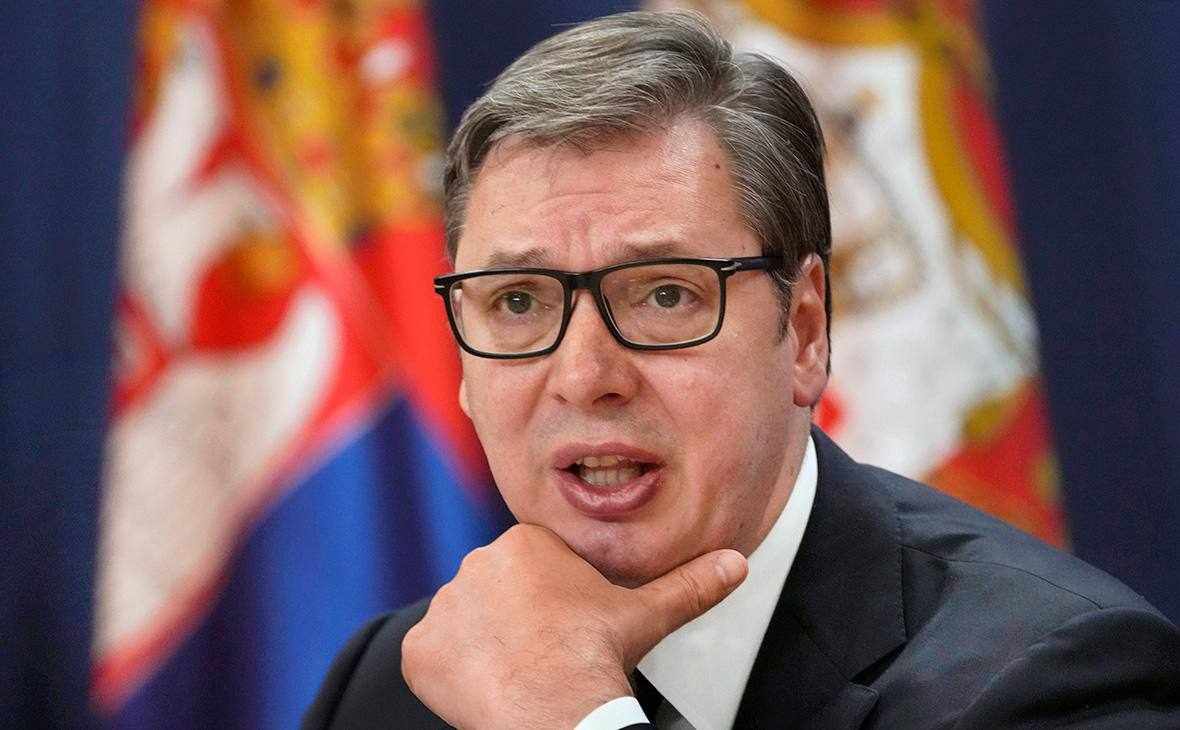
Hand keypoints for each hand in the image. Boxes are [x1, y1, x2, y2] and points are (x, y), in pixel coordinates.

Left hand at [401, 524, 747, 728]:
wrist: (556, 707)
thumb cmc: (599, 654)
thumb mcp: (648, 613)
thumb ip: (689, 583)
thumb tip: (738, 562)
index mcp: (523, 544)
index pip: (528, 571)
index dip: (547, 605)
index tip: (563, 631)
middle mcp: (474, 564)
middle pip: (492, 595)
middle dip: (512, 623)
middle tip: (541, 655)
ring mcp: (442, 607)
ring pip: (463, 626)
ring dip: (481, 648)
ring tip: (516, 674)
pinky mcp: (419, 650)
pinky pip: (430, 658)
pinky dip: (449, 675)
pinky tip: (483, 691)